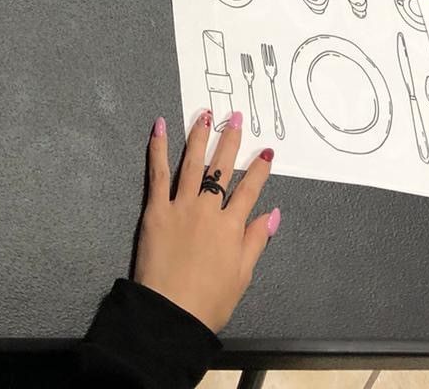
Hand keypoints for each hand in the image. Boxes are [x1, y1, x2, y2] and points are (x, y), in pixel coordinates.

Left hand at [134, 112, 278, 332]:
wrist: (170, 313)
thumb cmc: (209, 301)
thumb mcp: (242, 275)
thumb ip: (256, 241)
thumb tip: (273, 214)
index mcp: (231, 227)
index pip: (249, 190)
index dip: (260, 169)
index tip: (267, 151)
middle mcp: (207, 210)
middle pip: (222, 169)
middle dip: (230, 141)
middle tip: (235, 117)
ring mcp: (180, 207)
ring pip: (192, 163)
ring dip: (199, 136)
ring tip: (205, 114)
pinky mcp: (155, 210)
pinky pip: (158, 174)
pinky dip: (159, 148)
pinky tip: (160, 127)